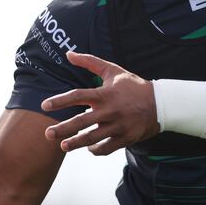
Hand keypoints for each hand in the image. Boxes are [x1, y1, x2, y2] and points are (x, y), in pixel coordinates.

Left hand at [41, 51, 159, 154]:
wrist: (160, 104)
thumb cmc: (133, 86)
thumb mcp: (113, 70)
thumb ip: (90, 61)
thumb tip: (68, 54)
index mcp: (105, 93)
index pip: (78, 95)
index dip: (60, 100)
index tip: (45, 105)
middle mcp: (110, 111)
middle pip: (81, 122)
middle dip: (62, 129)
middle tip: (47, 133)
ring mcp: (118, 126)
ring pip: (92, 138)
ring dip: (75, 143)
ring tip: (63, 146)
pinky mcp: (125, 138)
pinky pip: (106, 148)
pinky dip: (95, 149)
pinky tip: (88, 148)